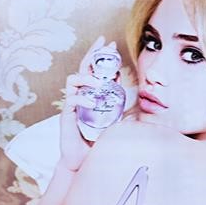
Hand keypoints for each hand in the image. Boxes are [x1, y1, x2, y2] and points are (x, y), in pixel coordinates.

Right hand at [57, 39, 131, 173]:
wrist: (83, 162)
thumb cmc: (96, 144)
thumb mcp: (115, 126)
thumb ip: (123, 116)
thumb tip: (139, 109)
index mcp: (92, 96)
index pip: (97, 72)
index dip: (104, 59)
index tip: (114, 49)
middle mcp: (81, 96)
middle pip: (84, 68)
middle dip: (94, 53)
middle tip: (103, 42)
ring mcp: (73, 104)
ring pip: (73, 79)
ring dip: (87, 77)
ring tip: (98, 83)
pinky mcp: (66, 115)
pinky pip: (71, 99)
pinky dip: (82, 98)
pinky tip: (91, 103)